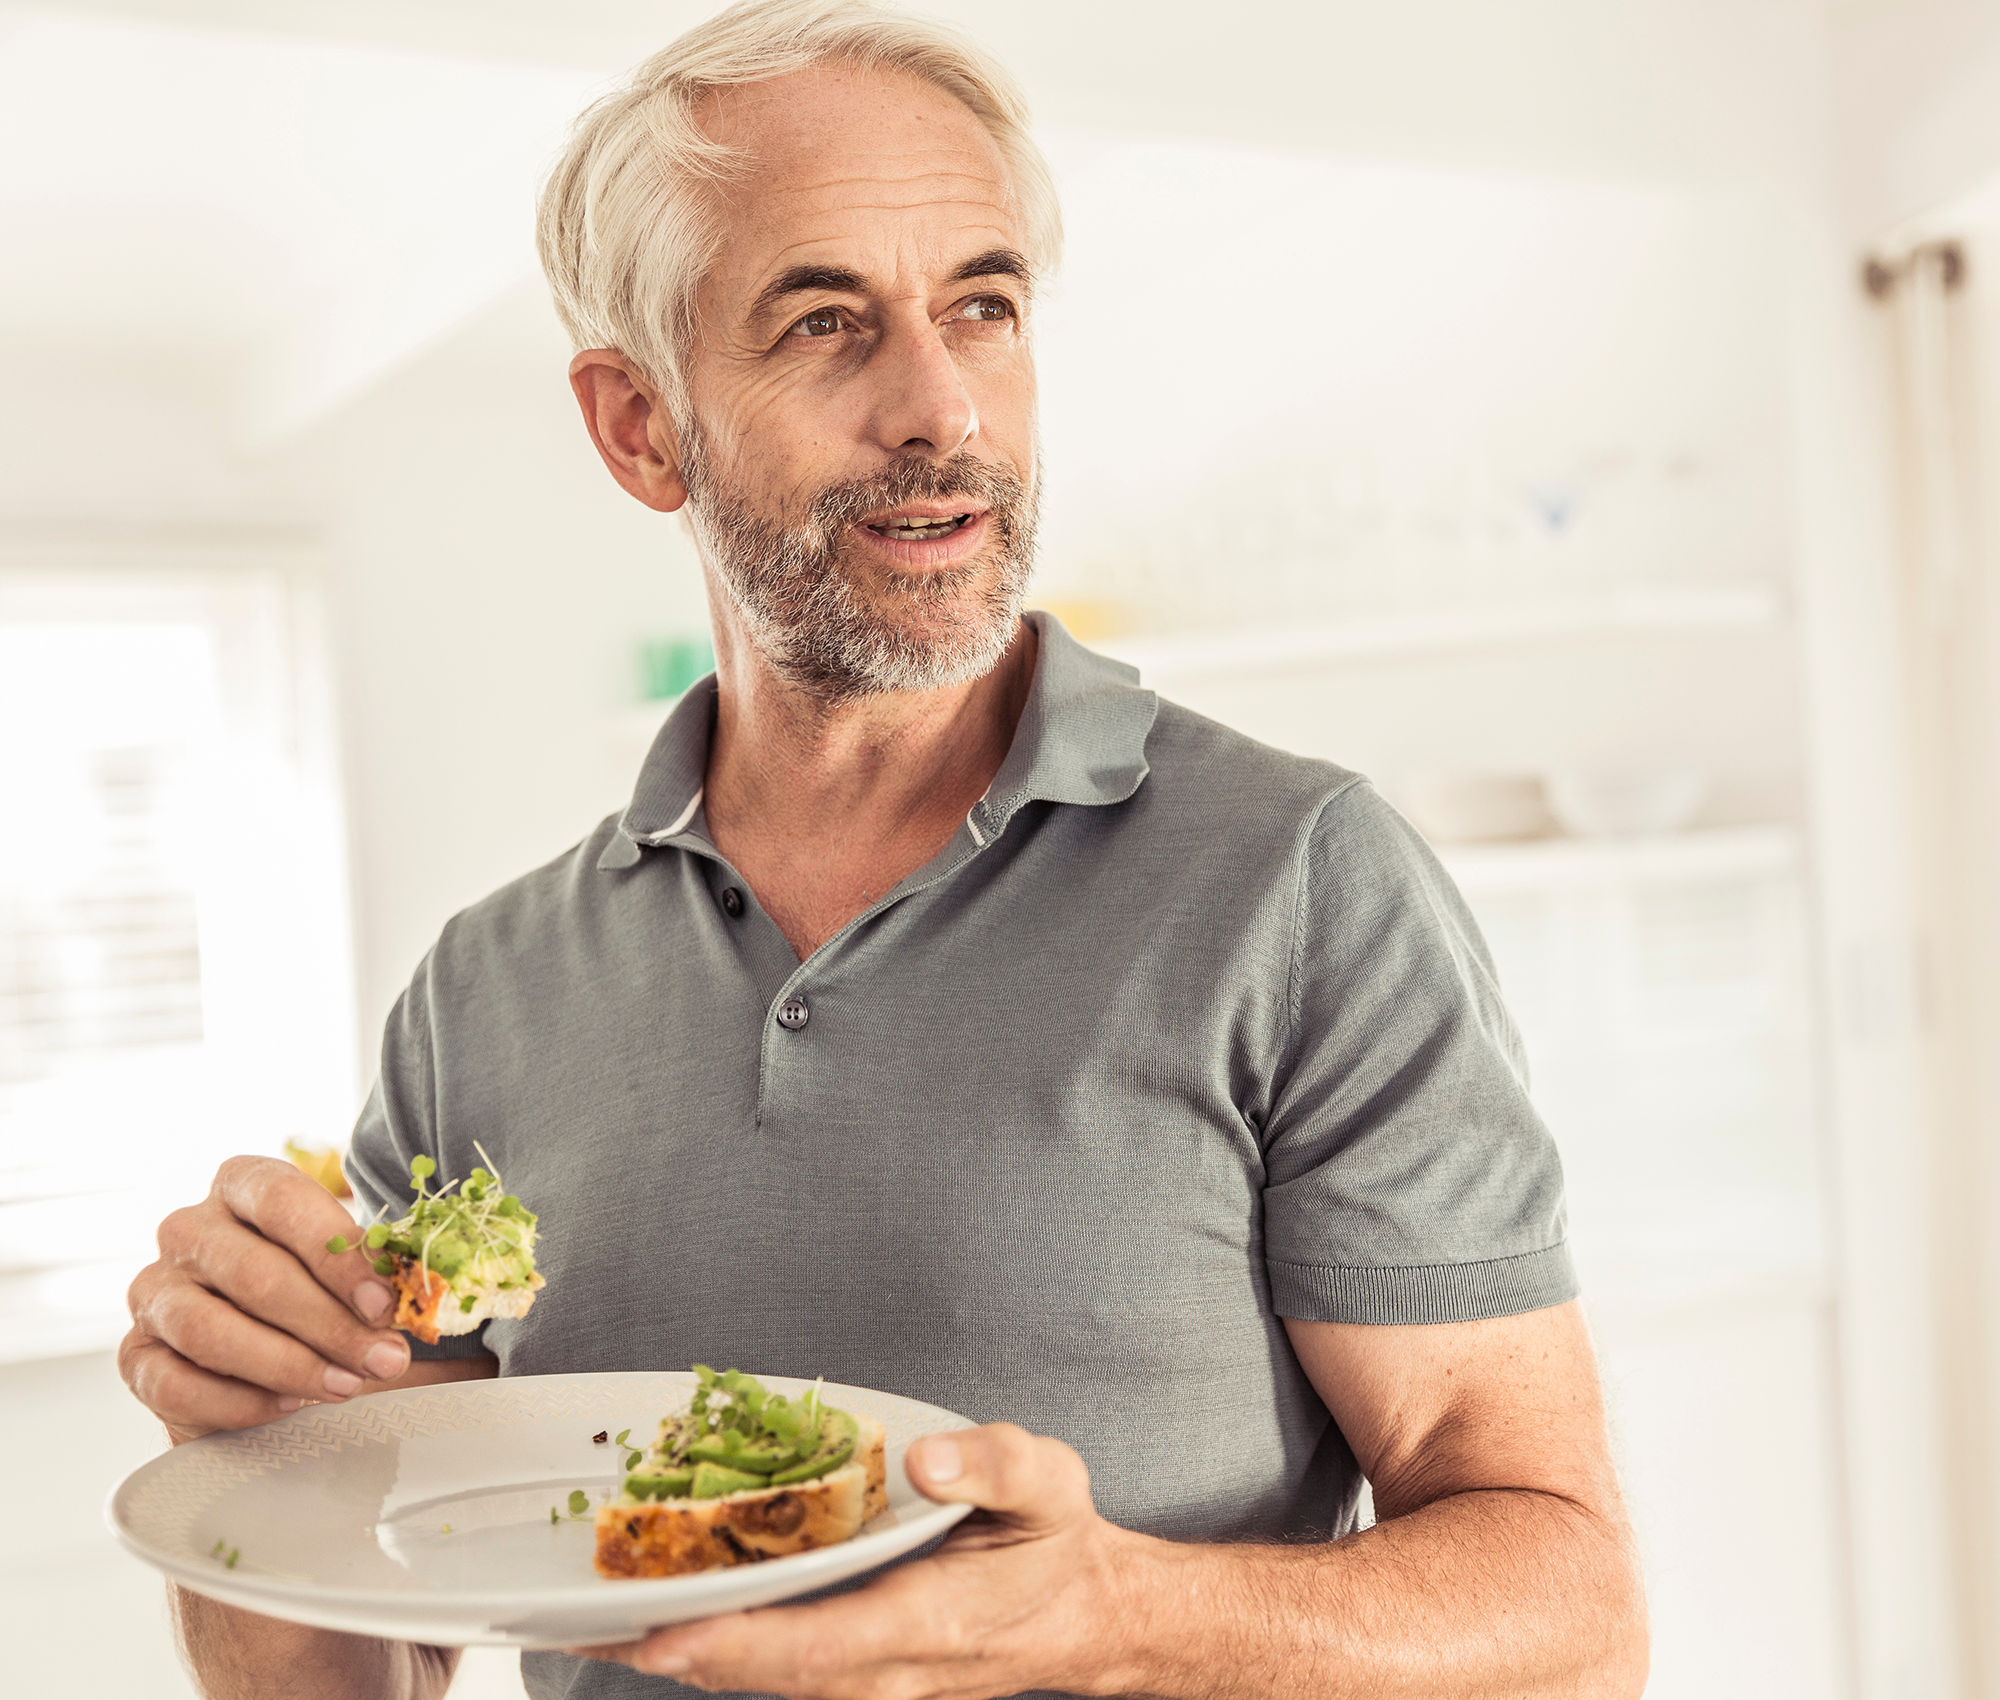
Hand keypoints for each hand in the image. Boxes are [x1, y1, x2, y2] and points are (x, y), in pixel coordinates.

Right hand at [121, 1155, 412, 1442]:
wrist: (273, 1361)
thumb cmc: (325, 1298)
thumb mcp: (354, 1275)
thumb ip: (376, 1277)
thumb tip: (410, 1299)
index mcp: (242, 1185)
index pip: (281, 1200)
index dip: (336, 1255)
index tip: (383, 1304)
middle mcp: (188, 1230)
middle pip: (254, 1274)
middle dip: (328, 1324)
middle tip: (382, 1359)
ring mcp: (153, 1291)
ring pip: (209, 1330)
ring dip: (288, 1366)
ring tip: (345, 1385)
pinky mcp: (135, 1356)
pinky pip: (176, 1385)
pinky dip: (240, 1403)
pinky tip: (290, 1407)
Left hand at [570, 1423, 1148, 1699]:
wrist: (1085, 1620)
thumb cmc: (1056, 1545)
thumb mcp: (1049, 1482)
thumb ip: (991, 1465)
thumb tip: (927, 1461)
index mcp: (931, 1621)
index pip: (819, 1646)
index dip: (738, 1645)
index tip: (663, 1637)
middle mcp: (890, 1670)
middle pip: (768, 1677)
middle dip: (676, 1654)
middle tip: (583, 1626)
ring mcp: (872, 1685)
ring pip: (764, 1683)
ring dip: (683, 1658)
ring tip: (593, 1626)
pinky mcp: (858, 1677)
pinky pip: (778, 1674)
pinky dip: (717, 1653)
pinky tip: (661, 1624)